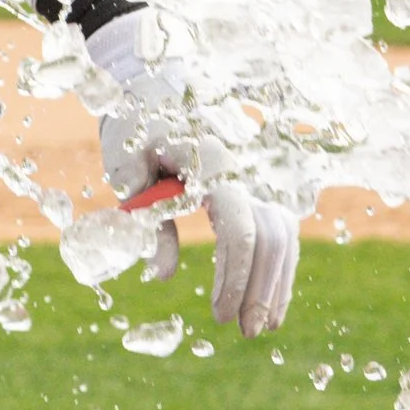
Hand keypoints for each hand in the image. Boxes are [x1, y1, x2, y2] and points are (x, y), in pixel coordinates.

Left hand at [84, 10, 296, 337]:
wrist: (152, 77)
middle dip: (262, 289)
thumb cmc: (132, 122)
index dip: (235, 278)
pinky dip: (277, 261)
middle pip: (272, 236)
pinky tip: (267, 294)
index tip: (218, 316)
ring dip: (276, 280)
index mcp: (213, 164)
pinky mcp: (252, 179)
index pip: (241, 230)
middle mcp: (244, 168)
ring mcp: (254, 172)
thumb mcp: (125, 168)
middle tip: (245, 332)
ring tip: (262, 325)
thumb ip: (147, 221)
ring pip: (284, 232)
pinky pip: (277, 224)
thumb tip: (163, 275)